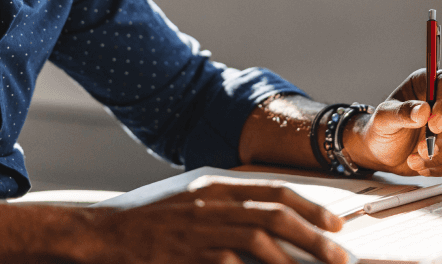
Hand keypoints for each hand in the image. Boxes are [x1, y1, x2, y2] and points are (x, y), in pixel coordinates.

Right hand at [78, 176, 349, 263]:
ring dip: (295, 261)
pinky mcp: (189, 257)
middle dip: (315, 237)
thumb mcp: (189, 200)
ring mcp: (199, 232)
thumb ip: (225, 206)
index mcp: (214, 186)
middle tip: (340, 256)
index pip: (273, 191)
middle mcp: (211, 204)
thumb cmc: (148, 222)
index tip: (335, 225)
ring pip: (261, 242)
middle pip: (275, 216)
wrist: (101, 235)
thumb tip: (270, 221)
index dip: (310, 207)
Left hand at [346, 69, 441, 176]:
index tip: (433, 125)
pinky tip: (422, 166)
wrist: (383, 153)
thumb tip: (423, 111)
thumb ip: (400, 112)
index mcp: (430, 84)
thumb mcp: (383, 119)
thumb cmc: (383, 129)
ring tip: (414, 159)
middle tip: (427, 148)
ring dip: (441, 154)